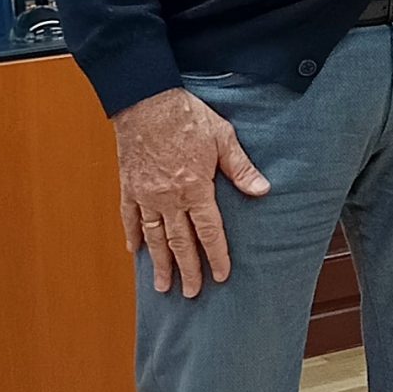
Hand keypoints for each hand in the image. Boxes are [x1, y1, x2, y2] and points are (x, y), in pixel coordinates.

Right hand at [112, 86, 269, 297]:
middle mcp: (169, 198)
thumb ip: (241, 168)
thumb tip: (263, 190)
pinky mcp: (129, 186)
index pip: (208, 232)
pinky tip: (135, 252)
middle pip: (180, 242)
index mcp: (195, 188)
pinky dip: (132, 235)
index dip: (217, 256)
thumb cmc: (185, 115)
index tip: (221, 275)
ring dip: (160, 263)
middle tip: (191, 292)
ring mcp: (146, 194)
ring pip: (154, 237)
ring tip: (162, 285)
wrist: (145, 99)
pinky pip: (130, 217)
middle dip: (188, 270)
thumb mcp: (223, 137)